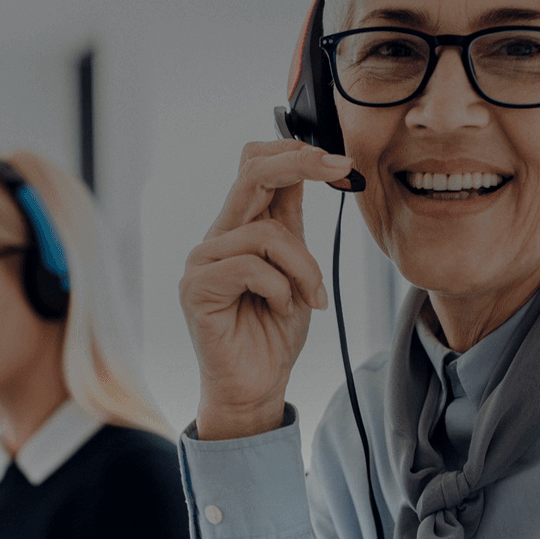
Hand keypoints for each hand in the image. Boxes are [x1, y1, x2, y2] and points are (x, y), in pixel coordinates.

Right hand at [180, 141, 354, 439]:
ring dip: (304, 267)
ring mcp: (203, 260)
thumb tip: (312, 167)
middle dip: (301, 162)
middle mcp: (219, 236)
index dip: (297, 153)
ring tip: (309, 297)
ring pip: (266, 233)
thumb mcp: (297, 268)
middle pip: (252, 171)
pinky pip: (251, 267)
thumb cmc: (273, 332)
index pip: (258, 166)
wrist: (256, 385)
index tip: (342, 164)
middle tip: (340, 167)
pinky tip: (281, 309)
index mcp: (242, 227)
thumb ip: (293, 224)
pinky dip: (281, 289)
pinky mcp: (196, 288)